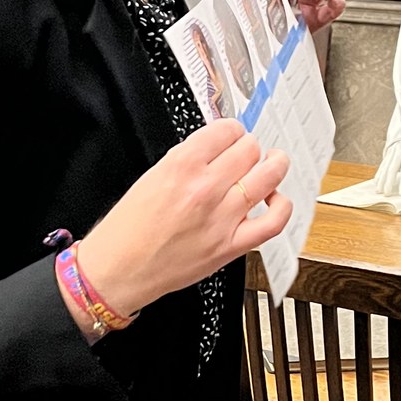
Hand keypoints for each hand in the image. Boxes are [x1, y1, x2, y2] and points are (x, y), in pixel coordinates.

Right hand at [73, 120, 290, 321]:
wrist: (118, 270)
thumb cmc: (128, 229)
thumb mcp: (152, 177)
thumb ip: (188, 160)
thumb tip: (217, 148)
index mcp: (181, 165)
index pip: (226, 130)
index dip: (233, 130)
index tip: (233, 135)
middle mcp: (204, 188)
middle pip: (250, 149)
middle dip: (250, 147)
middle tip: (247, 153)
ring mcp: (222, 218)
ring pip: (268, 176)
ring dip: (275, 165)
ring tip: (274, 164)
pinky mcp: (230, 246)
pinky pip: (273, 222)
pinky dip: (282, 207)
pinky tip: (275, 200)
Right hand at [374, 140, 400, 197]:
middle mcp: (399, 150)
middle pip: (392, 169)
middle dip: (388, 182)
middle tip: (386, 194)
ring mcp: (393, 149)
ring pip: (385, 166)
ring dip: (381, 178)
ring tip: (378, 190)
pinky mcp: (390, 149)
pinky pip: (383, 162)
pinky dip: (379, 172)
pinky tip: (376, 180)